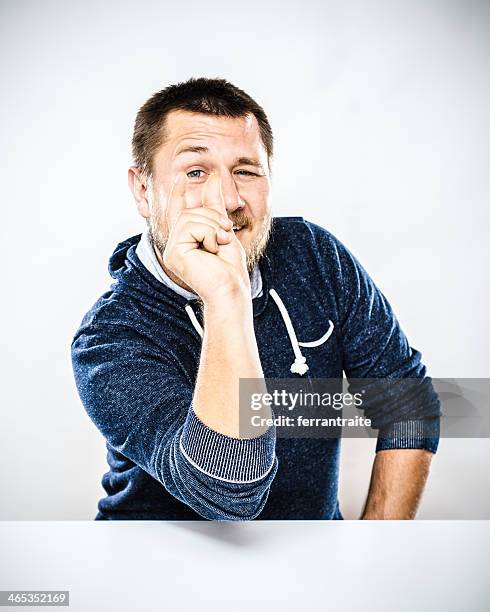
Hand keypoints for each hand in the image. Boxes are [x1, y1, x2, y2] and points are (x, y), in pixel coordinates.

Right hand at [162, 172, 250, 302]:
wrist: (231, 288)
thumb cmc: (229, 267)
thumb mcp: (223, 228)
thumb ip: (214, 206)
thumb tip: (212, 178)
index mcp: (185, 240)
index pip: (178, 211)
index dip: (179, 193)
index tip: (182, 176)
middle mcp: (175, 245)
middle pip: (189, 212)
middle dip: (212, 217)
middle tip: (225, 233)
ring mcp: (172, 250)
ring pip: (189, 218)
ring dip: (212, 226)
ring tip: (219, 244)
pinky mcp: (174, 254)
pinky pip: (190, 227)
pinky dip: (208, 234)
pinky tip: (212, 249)